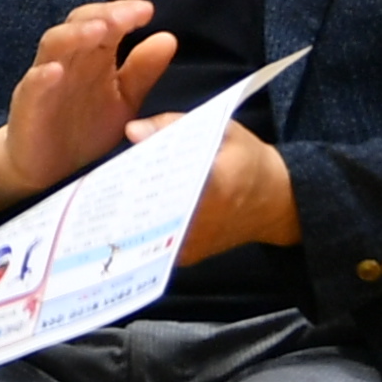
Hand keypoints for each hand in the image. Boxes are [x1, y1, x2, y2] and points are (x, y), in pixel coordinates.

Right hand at [0, 0, 173, 210]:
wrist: (49, 170)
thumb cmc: (85, 128)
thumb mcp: (125, 100)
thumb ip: (143, 71)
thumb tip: (168, 38)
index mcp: (92, 56)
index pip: (104, 21)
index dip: (123, 12)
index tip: (147, 11)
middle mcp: (68, 61)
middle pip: (79, 24)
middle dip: (103, 16)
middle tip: (127, 16)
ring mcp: (45, 80)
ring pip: (54, 45)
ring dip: (74, 35)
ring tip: (98, 30)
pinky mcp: (28, 105)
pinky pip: (33, 85)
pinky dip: (42, 76)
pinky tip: (56, 71)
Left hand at [129, 117, 299, 261]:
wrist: (276, 200)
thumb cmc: (247, 159)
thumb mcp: (222, 130)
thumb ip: (175, 125)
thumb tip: (132, 131)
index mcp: (215, 183)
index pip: (164, 179)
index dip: (136, 173)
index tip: (119, 166)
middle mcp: (203, 219)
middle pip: (149, 207)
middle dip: (127, 195)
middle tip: (104, 183)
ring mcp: (194, 242)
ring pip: (147, 229)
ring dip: (129, 213)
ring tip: (113, 197)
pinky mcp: (188, 256)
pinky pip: (155, 243)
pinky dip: (141, 227)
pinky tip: (128, 212)